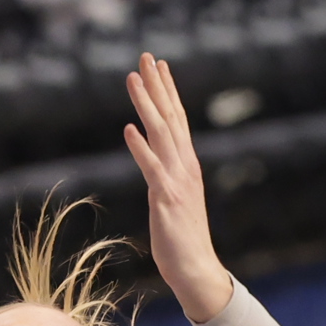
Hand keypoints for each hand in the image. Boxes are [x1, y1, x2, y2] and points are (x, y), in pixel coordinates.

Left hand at [122, 53, 231, 322]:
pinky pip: (152, 168)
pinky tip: (129, 129)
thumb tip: (155, 157)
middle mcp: (184, 165)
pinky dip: (141, 147)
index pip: (177, 119)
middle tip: (147, 56)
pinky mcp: (167, 198)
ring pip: (160, 133)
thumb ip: (167, 174)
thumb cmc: (182, 236)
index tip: (159, 64)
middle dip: (157, 86)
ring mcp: (177, 180)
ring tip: (133, 78)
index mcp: (186, 163)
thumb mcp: (175, 196)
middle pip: (170, 117)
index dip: (167, 90)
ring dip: (146, 104)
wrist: (196, 268)